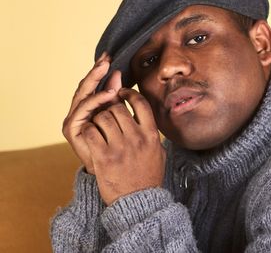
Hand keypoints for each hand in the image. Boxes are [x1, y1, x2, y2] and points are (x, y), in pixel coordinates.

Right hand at [62, 52, 120, 173]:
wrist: (114, 172)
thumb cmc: (119, 144)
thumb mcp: (119, 115)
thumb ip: (116, 96)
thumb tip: (118, 74)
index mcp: (92, 107)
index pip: (95, 84)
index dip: (101, 70)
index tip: (110, 56)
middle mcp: (81, 111)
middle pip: (86, 86)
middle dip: (96, 71)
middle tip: (106, 58)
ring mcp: (75, 119)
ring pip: (83, 94)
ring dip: (95, 81)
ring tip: (107, 70)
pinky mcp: (72, 129)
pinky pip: (83, 110)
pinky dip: (95, 100)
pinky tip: (108, 94)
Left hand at [81, 86, 165, 205]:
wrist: (138, 202)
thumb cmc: (148, 174)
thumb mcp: (157, 150)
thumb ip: (151, 130)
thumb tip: (144, 111)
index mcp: (151, 135)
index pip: (140, 103)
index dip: (129, 93)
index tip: (122, 92)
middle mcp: (136, 138)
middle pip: (117, 108)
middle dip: (110, 107)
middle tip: (107, 112)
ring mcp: (119, 147)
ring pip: (102, 117)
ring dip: (98, 117)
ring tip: (99, 124)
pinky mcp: (103, 157)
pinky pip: (91, 131)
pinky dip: (89, 129)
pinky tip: (92, 134)